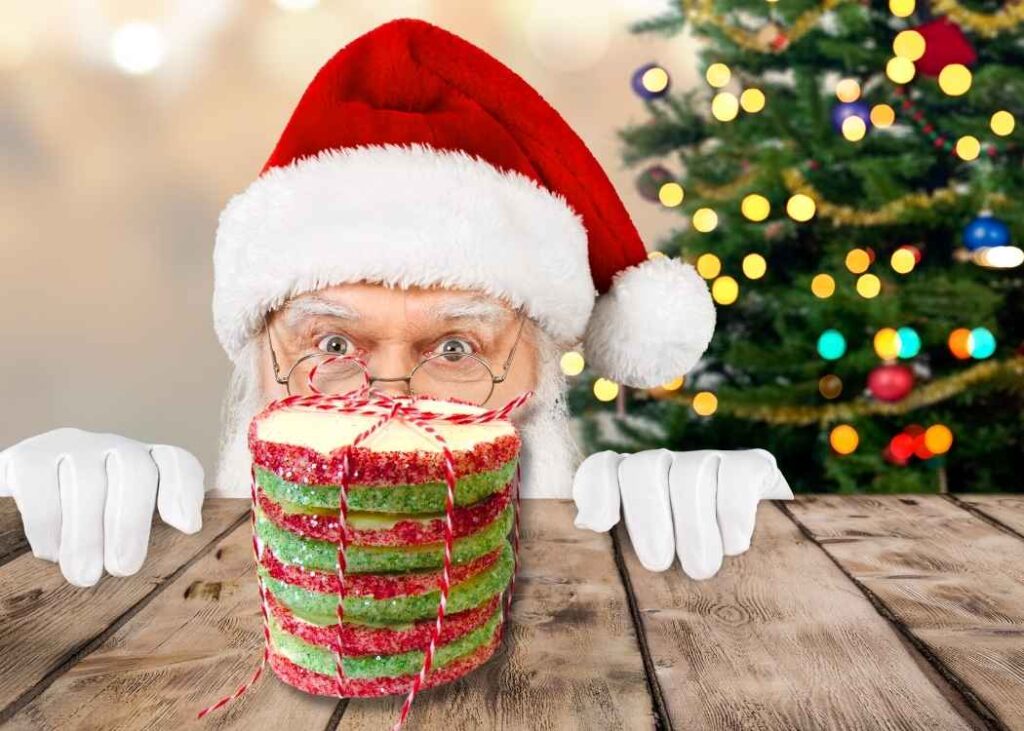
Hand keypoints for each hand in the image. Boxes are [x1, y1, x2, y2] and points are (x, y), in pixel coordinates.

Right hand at [0, 428, 205, 586]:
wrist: (25, 501)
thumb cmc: (86, 527)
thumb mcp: (121, 530)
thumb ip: (149, 533)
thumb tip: (186, 532)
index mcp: (145, 463)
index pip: (176, 462)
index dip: (184, 489)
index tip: (188, 527)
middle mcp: (112, 448)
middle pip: (135, 471)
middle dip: (131, 522)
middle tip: (123, 569)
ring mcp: (71, 447)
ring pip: (87, 481)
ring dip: (87, 534)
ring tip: (84, 576)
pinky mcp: (28, 457)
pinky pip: (40, 483)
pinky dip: (46, 523)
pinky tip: (50, 552)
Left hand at [572, 448, 792, 579]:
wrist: (771, 571)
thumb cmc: (690, 578)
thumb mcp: (648, 566)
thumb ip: (614, 546)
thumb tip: (583, 521)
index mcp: (633, 486)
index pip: (605, 468)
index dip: (596, 488)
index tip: (600, 525)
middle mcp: (668, 466)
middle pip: (645, 470)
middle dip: (647, 517)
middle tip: (658, 564)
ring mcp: (710, 461)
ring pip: (690, 474)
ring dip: (692, 525)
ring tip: (700, 569)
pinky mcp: (753, 466)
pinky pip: (736, 473)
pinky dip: (733, 511)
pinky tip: (735, 544)